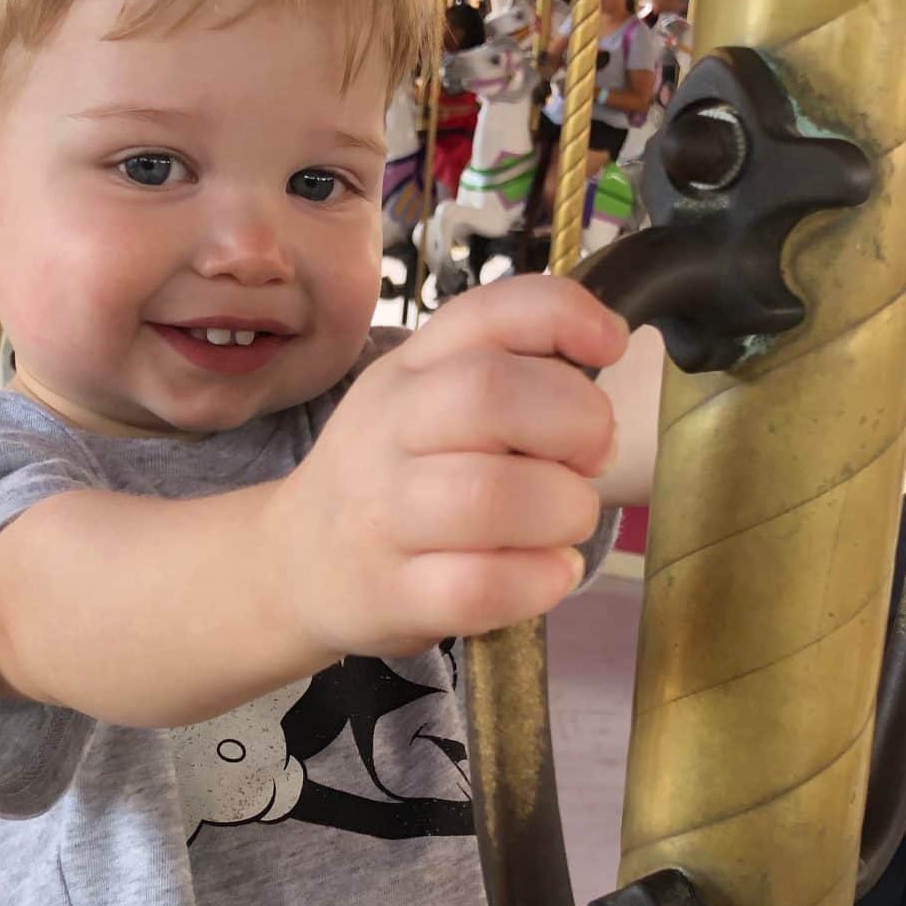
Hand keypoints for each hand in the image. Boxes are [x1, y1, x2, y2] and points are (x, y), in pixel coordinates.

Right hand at [270, 277, 626, 656]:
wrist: (294, 564)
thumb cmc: (393, 479)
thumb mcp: (426, 401)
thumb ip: (506, 373)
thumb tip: (604, 371)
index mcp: (410, 370)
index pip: (488, 312)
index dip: (566, 316)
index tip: (611, 347)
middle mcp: (389, 430)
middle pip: (490, 395)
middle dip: (578, 423)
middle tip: (591, 457)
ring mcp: (384, 515)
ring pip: (491, 496)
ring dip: (564, 509)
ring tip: (564, 521)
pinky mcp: (392, 592)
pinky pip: (481, 586)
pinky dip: (541, 579)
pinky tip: (549, 571)